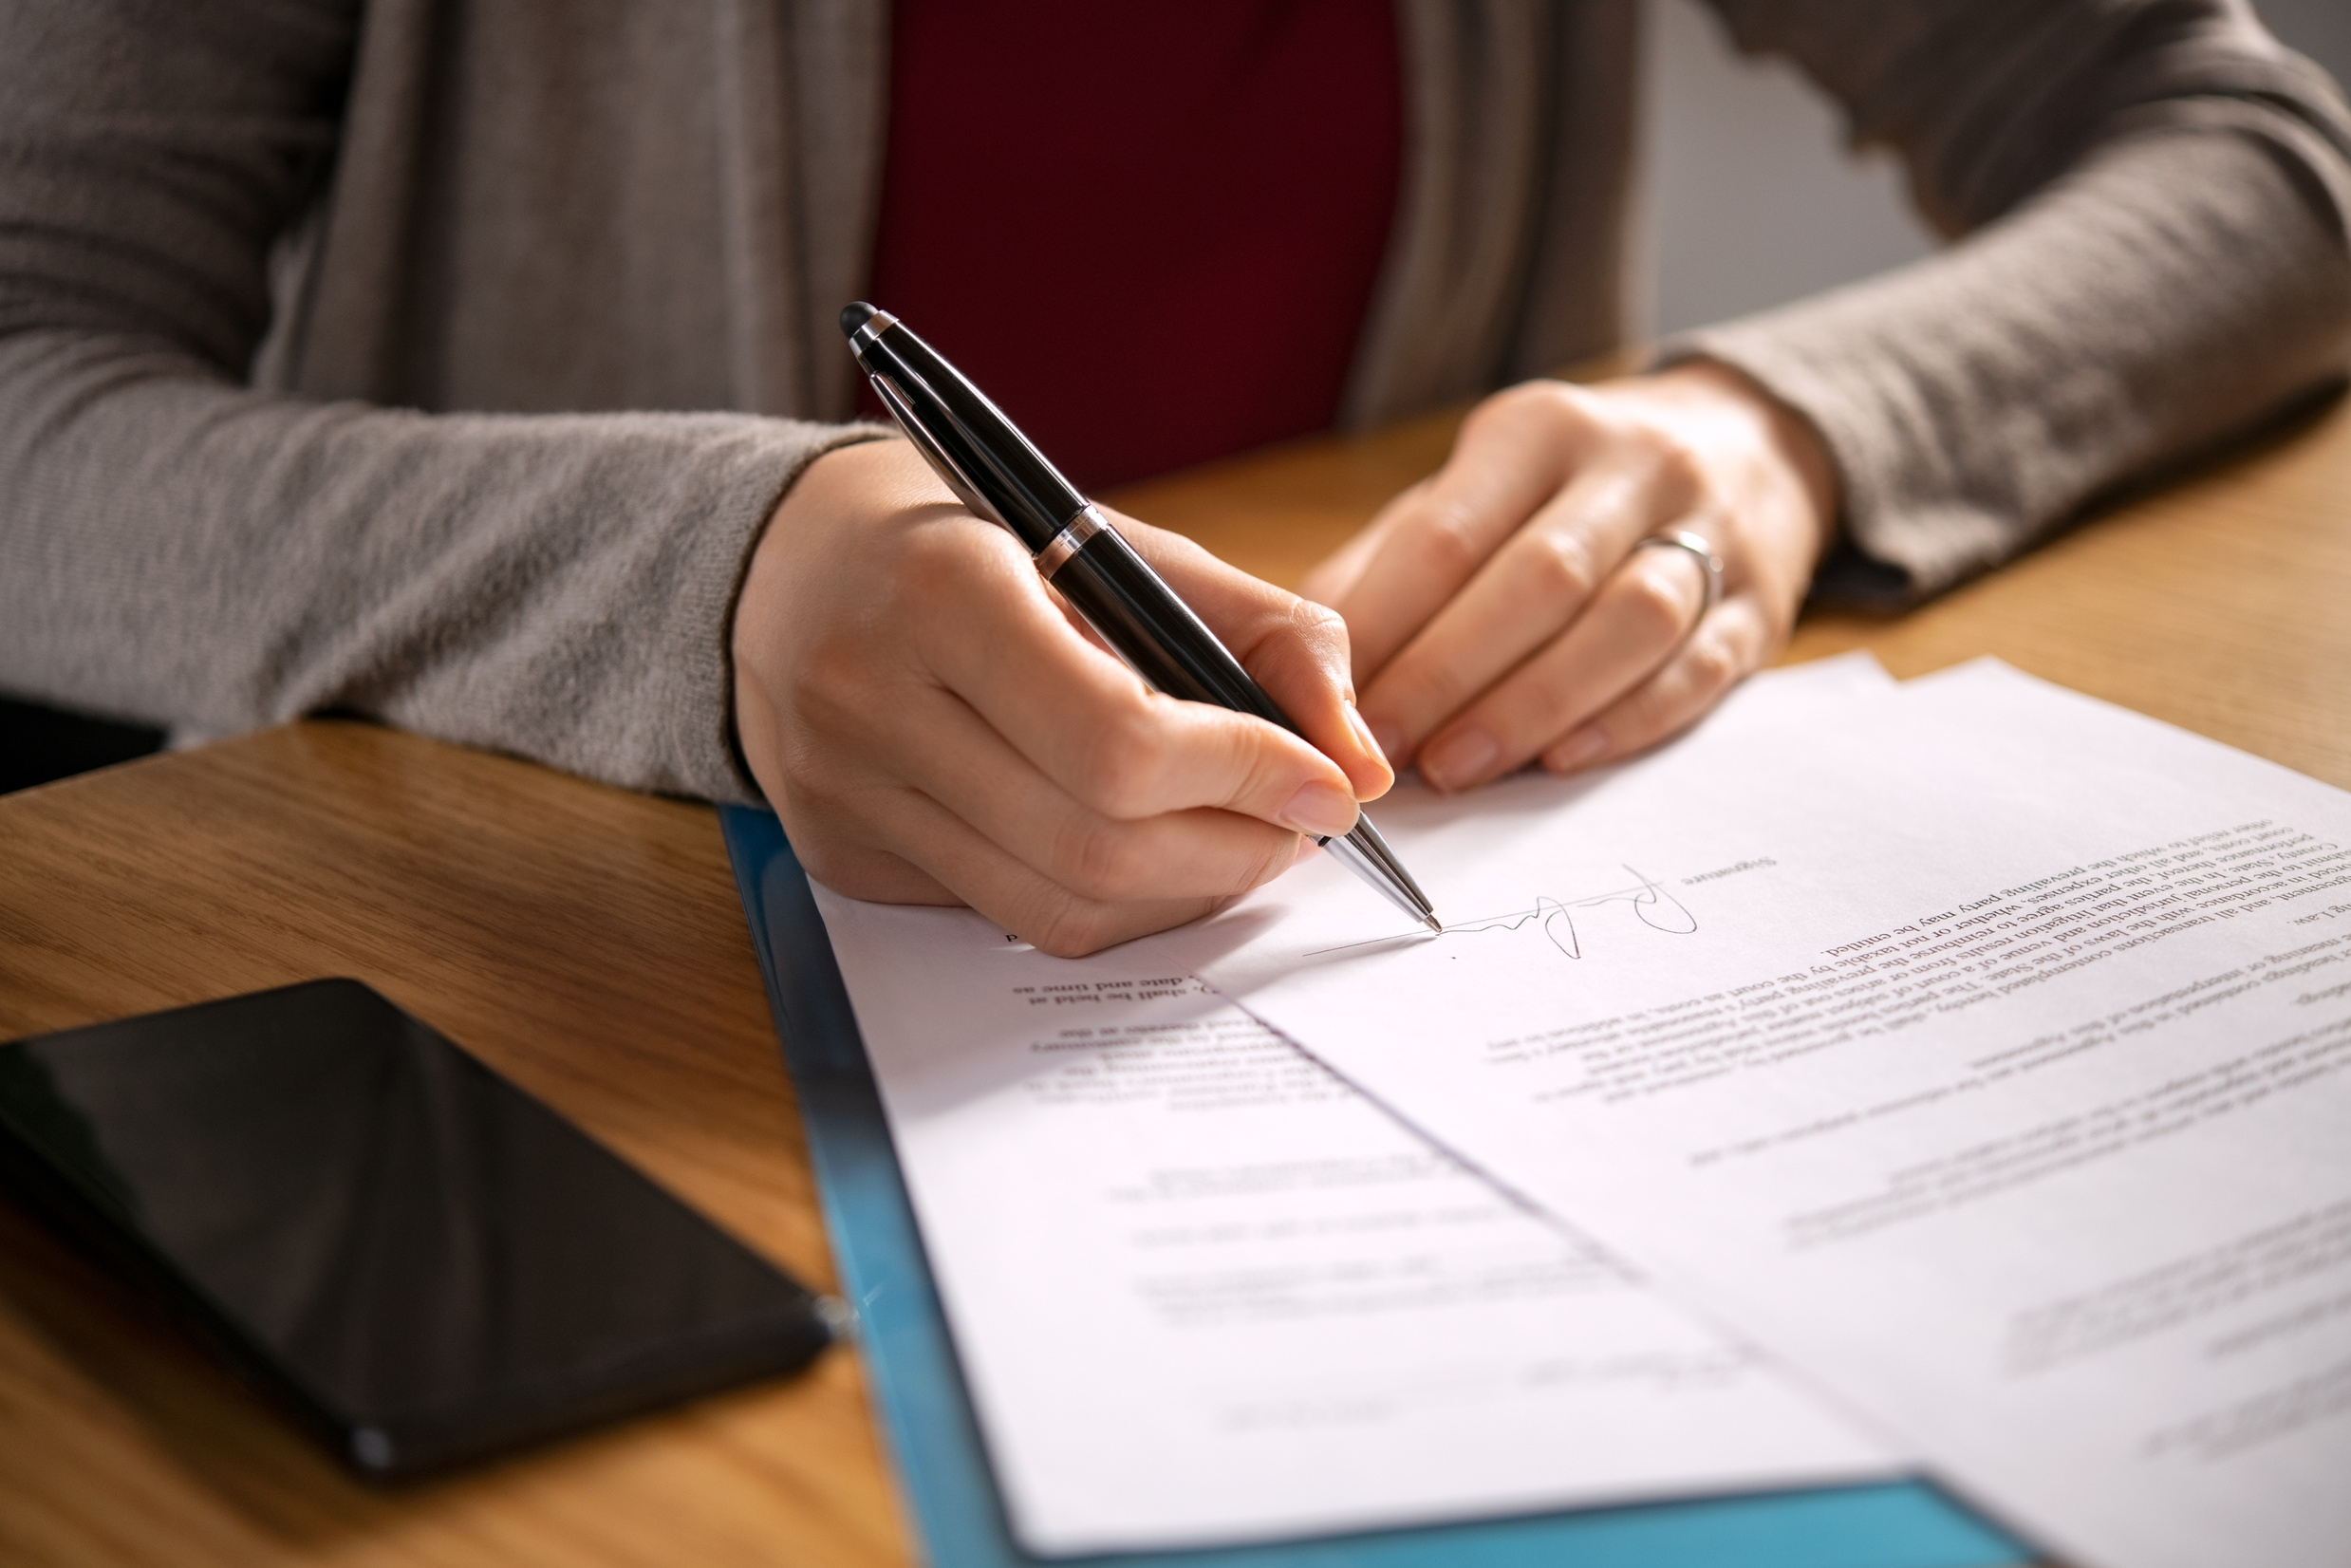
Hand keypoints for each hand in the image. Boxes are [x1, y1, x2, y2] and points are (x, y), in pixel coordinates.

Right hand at [732, 439, 1392, 956]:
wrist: (789, 566)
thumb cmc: (980, 544)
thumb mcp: (1124, 543)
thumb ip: (1267, 633)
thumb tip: (1363, 765)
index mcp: (942, 591)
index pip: (1119, 741)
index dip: (1246, 776)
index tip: (1329, 785)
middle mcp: (870, 700)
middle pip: (1096, 843)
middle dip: (1235, 850)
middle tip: (1299, 825)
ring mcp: (844, 792)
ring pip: (1056, 905)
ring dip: (1183, 892)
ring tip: (1238, 840)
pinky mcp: (841, 856)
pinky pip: (1007, 917)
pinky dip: (1106, 901)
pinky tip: (1141, 850)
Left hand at [1302, 360, 1836, 791]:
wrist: (1746, 447)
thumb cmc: (1566, 491)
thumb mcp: (1474, 489)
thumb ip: (1388, 566)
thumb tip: (1298, 660)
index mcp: (1538, 430)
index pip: (1449, 532)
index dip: (1387, 626)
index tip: (1331, 703)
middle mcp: (1632, 467)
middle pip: (1538, 579)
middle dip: (1448, 674)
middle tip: (1382, 752)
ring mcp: (1710, 531)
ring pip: (1626, 622)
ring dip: (1532, 704)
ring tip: (1458, 768)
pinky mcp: (1760, 604)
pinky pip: (1696, 669)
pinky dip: (1626, 720)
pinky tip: (1562, 760)